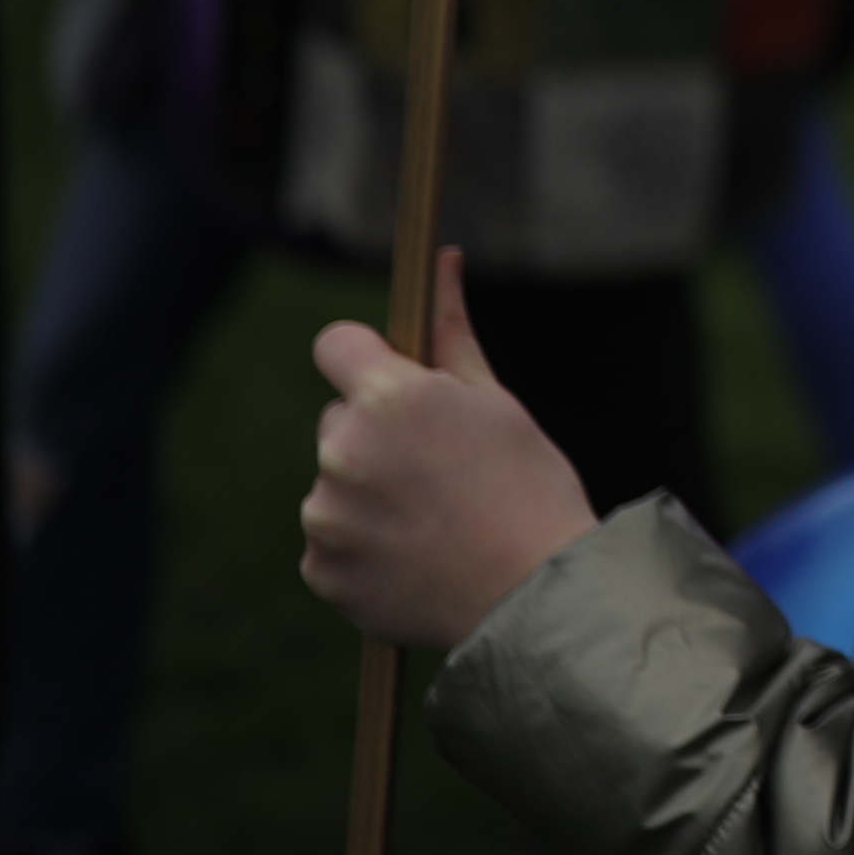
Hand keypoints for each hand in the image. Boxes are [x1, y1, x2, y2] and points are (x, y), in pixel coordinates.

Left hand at [299, 253, 598, 653]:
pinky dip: (362, 545)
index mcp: (389, 398)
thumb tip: (442, 259)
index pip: (334, 344)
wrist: (534, 595)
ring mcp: (325, 514)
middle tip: (442, 468)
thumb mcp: (497, 401)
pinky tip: (417, 555)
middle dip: (377, 434)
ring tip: (436, 519)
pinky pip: (330, 541)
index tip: (392, 377)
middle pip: (338, 421)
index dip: (364, 356)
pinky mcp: (319, 568)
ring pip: (335, 483)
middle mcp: (343, 451)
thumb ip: (452, 332)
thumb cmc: (529, 487)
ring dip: (370, 492)